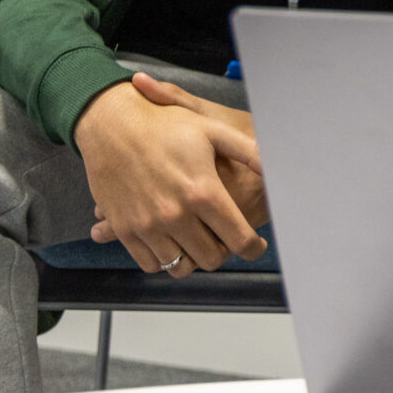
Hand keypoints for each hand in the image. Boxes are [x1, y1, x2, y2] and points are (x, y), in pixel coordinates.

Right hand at [73, 74, 266, 275]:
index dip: (253, 247)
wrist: (113, 125)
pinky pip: (150, 264)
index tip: (256, 245)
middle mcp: (175, 214)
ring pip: (180, 267)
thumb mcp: (214, 131)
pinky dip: (165, 259)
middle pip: (211, 259)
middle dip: (224, 251)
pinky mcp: (125, 230)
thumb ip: (250, 153)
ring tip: (200, 240)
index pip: (239, 238)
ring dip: (194, 258)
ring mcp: (147, 226)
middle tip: (225, 237)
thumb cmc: (167, 125)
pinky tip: (173, 240)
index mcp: (203, 192)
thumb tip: (279, 167)